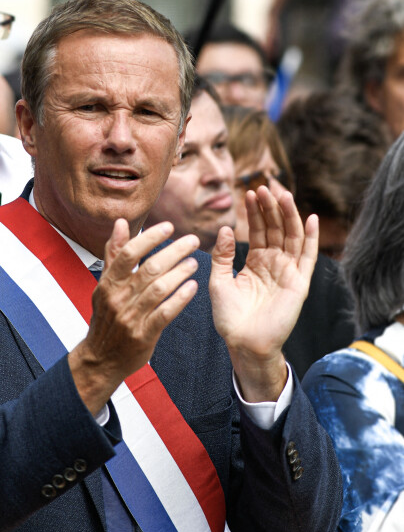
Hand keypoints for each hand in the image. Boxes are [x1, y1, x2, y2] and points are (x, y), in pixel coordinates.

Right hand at [68, 219, 199, 414]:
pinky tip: (192, 287)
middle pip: (150, 268)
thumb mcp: (105, 285)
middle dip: (174, 252)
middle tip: (193, 241)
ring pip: (159, 289)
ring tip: (194, 263)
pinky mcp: (143, 335)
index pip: (129, 253)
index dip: (150, 237)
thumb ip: (114, 253)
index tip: (169, 226)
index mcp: (108, 283)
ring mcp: (130, 317)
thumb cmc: (107, 317)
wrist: (101, 359)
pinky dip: (180, 299)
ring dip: (180, 273)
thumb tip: (121, 222)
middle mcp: (118, 298)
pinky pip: (164, 314)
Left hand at [210, 186, 317, 401]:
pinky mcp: (299, 283)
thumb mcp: (219, 281)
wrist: (243, 343)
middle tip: (263, 188)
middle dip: (270, 209)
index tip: (248, 194)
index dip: (254, 213)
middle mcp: (273, 263)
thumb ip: (222, 255)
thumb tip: (225, 228)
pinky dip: (311, 237)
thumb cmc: (229, 317)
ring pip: (292, 237)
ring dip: (289, 216)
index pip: (258, 230)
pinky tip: (311, 218)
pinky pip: (308, 256)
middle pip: (275, 229)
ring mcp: (288, 272)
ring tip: (282, 195)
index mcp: (255, 262)